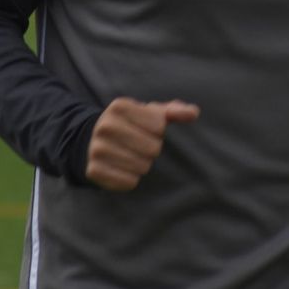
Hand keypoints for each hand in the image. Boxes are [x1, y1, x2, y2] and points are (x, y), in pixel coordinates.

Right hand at [85, 97, 199, 191]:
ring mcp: (96, 148)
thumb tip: (194, 113)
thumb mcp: (152, 114)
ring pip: (141, 167)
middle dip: (152, 150)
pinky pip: (128, 182)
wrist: (95, 142)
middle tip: (140, 146)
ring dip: (142, 165)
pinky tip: (123, 169)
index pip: (159, 126)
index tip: (146, 129)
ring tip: (131, 156)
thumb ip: (174, 111)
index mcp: (119, 106)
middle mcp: (104, 125)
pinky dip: (131, 179)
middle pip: (152, 148)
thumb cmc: (133, 125)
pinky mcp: (94, 170)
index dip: (158, 131)